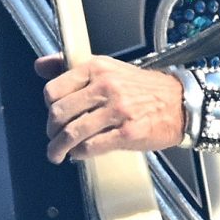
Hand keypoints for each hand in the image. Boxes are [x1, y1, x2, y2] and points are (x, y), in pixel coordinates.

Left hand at [38, 53, 185, 162]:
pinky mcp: (127, 132)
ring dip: (58, 148)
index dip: (48, 106)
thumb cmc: (142, 88)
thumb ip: (71, 67)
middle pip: (59, 113)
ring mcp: (117, 110)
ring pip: (72, 132)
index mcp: (96, 68)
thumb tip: (39, 66)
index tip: (51, 113)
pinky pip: (91, 147)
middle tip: (52, 138)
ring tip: (56, 153)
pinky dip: (79, 154)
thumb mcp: (107, 68)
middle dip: (50, 131)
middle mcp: (105, 86)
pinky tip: (78, 154)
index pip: (54, 89)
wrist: (180, 102)